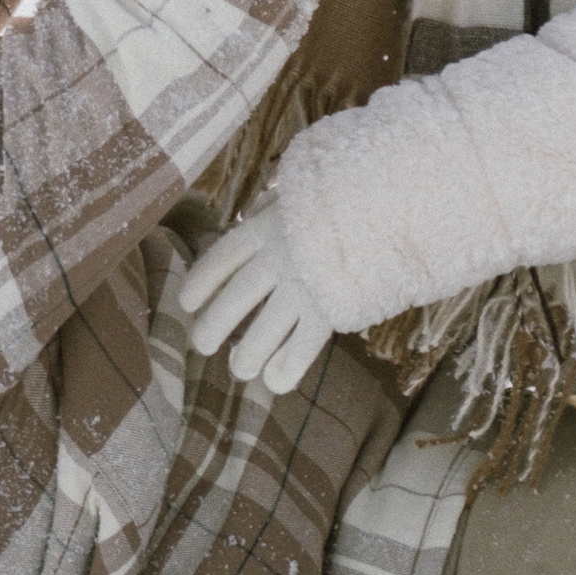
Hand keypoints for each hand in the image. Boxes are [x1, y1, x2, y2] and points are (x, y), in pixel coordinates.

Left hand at [177, 204, 331, 396]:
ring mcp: (303, 287)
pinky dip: (287, 366)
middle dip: (215, 324)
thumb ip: (278, 206)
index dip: (202, 281)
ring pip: (264, 330)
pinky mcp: (330, 310)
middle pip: (236, 297)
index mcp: (268, 227)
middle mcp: (279, 258)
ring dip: (248, 353)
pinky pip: (303, 346)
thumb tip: (257, 211)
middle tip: (202, 345)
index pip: (224, 258)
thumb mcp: (303, 192)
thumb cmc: (346, 196)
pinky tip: (275, 381)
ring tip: (239, 369)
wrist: (388, 207)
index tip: (187, 302)